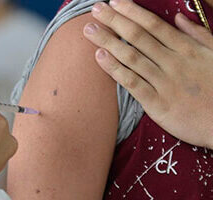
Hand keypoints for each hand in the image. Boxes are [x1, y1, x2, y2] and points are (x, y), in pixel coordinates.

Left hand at [83, 0, 212, 148]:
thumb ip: (197, 35)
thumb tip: (179, 18)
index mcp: (187, 49)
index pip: (153, 25)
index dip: (132, 12)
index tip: (114, 2)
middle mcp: (172, 62)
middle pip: (138, 37)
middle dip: (114, 21)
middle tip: (95, 10)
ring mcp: (163, 82)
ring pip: (131, 56)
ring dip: (108, 41)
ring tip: (89, 30)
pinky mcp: (157, 103)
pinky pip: (132, 82)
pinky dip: (115, 69)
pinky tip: (99, 57)